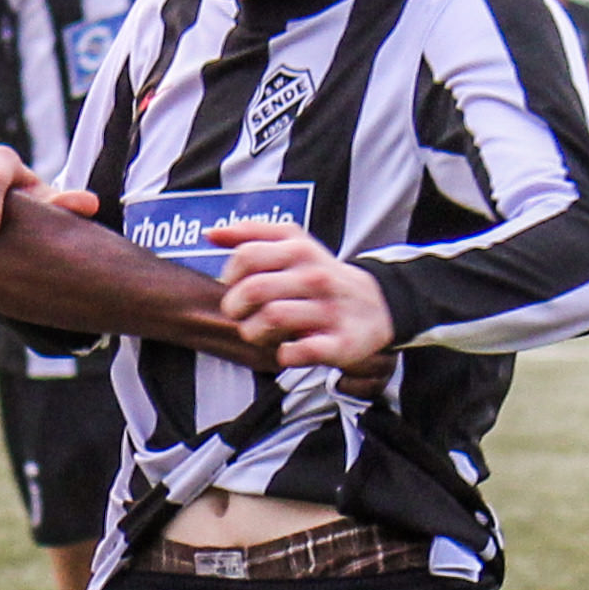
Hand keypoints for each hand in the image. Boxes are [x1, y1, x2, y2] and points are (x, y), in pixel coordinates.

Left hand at [211, 223, 393, 376]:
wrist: (377, 305)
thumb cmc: (320, 277)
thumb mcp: (293, 244)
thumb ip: (251, 235)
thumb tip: (211, 234)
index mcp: (300, 251)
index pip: (247, 256)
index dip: (230, 276)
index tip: (235, 287)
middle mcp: (316, 277)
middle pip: (253, 290)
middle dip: (235, 308)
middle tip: (242, 315)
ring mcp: (329, 311)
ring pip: (271, 319)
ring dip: (253, 333)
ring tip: (260, 333)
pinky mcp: (339, 343)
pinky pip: (298, 352)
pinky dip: (284, 355)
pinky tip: (286, 349)